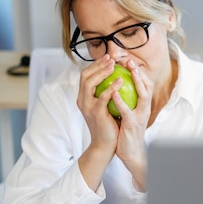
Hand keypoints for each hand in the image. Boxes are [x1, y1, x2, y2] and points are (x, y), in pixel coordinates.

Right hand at [76, 55, 119, 188]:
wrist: (105, 145)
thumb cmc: (109, 125)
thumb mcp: (106, 107)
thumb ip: (107, 94)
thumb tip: (117, 78)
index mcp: (84, 98)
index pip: (85, 76)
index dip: (95, 65)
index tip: (108, 58)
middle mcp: (82, 101)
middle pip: (84, 76)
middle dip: (97, 64)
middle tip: (111, 58)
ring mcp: (87, 107)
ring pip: (90, 83)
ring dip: (102, 72)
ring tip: (114, 65)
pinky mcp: (96, 113)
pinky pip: (103, 97)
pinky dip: (111, 87)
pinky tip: (120, 81)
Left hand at [112, 60, 153, 189]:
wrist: (130, 153)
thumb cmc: (126, 132)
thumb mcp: (128, 113)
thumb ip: (126, 101)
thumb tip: (116, 86)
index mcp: (143, 105)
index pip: (145, 84)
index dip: (139, 71)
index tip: (129, 60)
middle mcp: (145, 109)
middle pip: (147, 86)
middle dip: (140, 72)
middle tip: (129, 60)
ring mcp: (141, 116)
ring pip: (143, 95)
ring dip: (137, 81)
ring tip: (127, 70)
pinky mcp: (133, 125)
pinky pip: (127, 111)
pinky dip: (121, 100)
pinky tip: (112, 92)